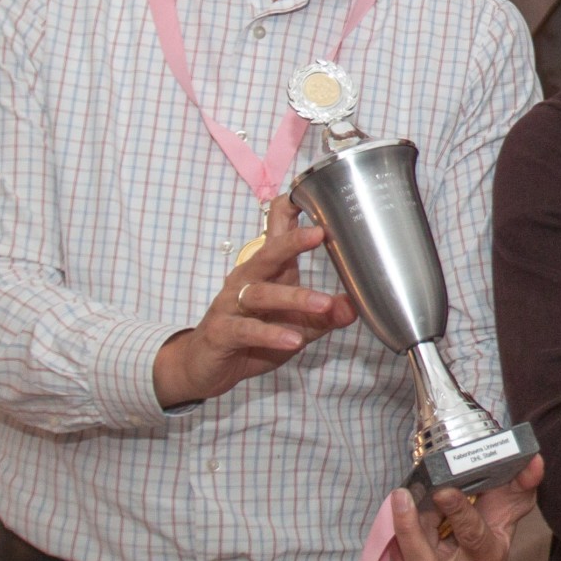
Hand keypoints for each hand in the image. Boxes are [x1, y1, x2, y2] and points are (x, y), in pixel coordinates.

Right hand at [151, 198, 356, 407]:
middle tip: (319, 233)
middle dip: (292, 241)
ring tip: (324, 303)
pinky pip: (246, 330)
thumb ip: (326, 316)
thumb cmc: (254, 336)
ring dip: (294, 297)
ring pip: (260, 293)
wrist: (206, 368)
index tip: (314, 192)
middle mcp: (247, 280)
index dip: (290, 210)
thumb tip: (354, 307)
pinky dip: (271, 335)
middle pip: (268, 253)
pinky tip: (293, 340)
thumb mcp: (299, 325)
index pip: (275, 231)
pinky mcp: (221, 332)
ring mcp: (231, 305)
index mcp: (268, 270)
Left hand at [392, 457, 543, 560]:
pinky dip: (396, 532)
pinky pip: (399, 557)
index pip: (473, 538)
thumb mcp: (518, 492)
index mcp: (491, 558)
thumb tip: (533, 463)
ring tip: (403, 496)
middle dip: (411, 531)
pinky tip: (399, 506)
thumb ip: (527, 478)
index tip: (444, 490)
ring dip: (401, 529)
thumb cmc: (501, 506)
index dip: (458, 513)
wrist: (484, 517)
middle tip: (403, 496)